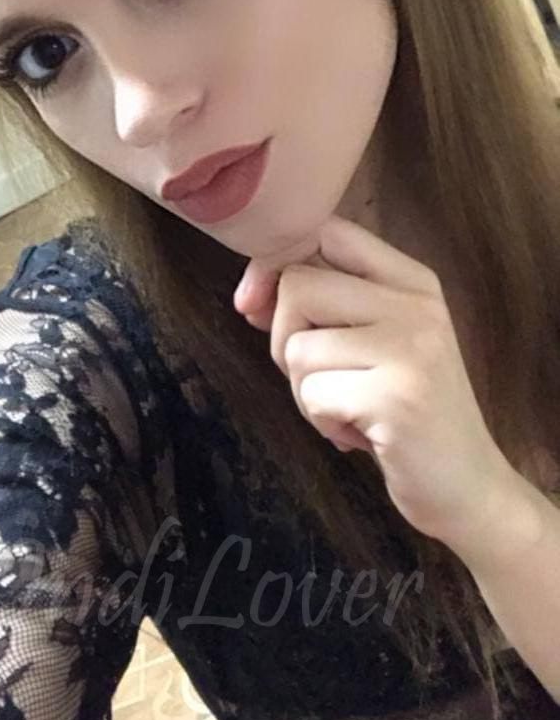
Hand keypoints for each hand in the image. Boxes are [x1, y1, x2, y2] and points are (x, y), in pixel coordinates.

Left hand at [232, 214, 514, 551]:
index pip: (327, 231)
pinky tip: (360, 436)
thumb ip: (321, 311)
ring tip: (347, 411)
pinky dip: (322, 422)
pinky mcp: (396, 397)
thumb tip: (250, 296)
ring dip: (305, 392)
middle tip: (322, 380)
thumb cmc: (407, 415)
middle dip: (285, 341)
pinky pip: (313, 394)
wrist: (470, 488)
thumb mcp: (374, 345)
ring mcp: (410, 348)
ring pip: (298, 346)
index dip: (276, 264)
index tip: (260, 306)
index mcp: (412, 280)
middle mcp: (415, 304)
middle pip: (297, 286)